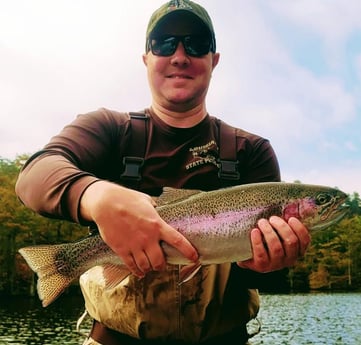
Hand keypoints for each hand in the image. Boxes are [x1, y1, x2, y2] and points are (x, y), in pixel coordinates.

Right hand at [80, 181, 197, 277]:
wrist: (105, 203)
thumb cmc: (126, 198)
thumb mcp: (146, 201)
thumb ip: (155, 209)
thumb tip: (160, 211)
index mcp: (156, 224)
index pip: (178, 240)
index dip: (188, 251)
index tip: (195, 258)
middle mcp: (147, 237)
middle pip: (160, 261)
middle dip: (162, 266)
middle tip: (162, 264)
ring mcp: (134, 245)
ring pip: (146, 266)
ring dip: (150, 269)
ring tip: (150, 268)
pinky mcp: (121, 249)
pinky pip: (131, 266)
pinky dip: (137, 271)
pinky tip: (139, 271)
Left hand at [237, 216, 310, 272]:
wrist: (247, 252)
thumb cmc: (265, 237)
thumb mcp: (277, 230)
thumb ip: (288, 221)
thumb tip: (306, 206)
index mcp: (296, 251)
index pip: (304, 241)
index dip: (299, 229)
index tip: (291, 218)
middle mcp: (289, 259)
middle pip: (290, 242)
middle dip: (281, 227)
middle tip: (272, 218)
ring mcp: (275, 264)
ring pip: (276, 247)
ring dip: (269, 232)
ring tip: (261, 222)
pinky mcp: (261, 266)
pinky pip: (261, 254)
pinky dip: (257, 241)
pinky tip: (254, 231)